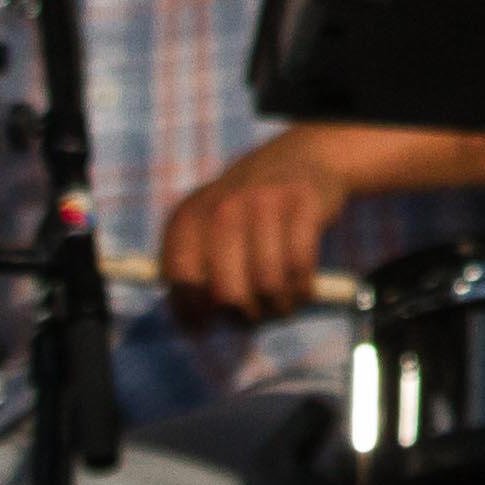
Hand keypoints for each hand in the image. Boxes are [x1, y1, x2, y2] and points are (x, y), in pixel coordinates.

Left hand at [156, 133, 358, 323]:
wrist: (302, 157)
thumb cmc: (249, 207)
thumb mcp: (210, 222)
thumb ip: (195, 266)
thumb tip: (193, 326)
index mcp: (190, 216)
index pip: (181, 279)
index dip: (192, 311)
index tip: (206, 327)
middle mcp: (222, 207)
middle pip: (227, 292)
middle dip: (243, 315)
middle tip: (253, 316)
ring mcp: (263, 203)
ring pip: (268, 285)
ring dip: (278, 307)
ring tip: (281, 306)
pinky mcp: (302, 205)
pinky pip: (300, 267)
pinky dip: (303, 289)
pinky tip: (302, 289)